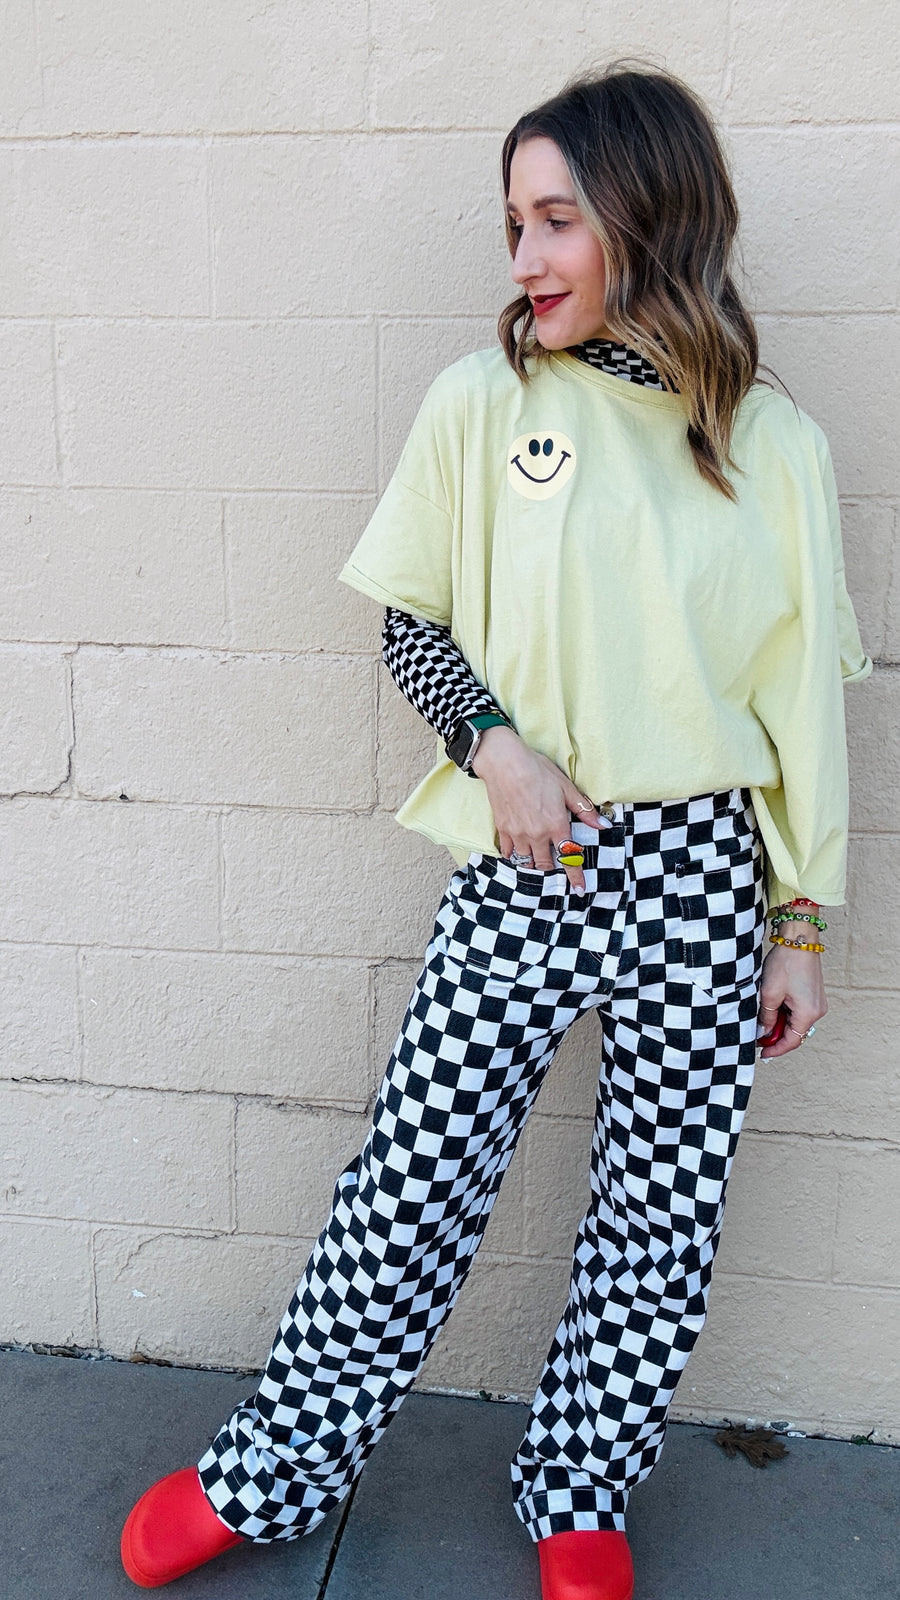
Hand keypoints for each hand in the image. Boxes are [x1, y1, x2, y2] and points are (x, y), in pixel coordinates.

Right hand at [469, 725, 603, 893]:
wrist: (505, 763)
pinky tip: (518, 852)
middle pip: (546, 864)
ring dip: (533, 864)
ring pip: (526, 861)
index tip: (580, 889)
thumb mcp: (566, 788)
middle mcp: (537, 834)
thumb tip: (604, 825)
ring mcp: (518, 834)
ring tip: (537, 859)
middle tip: (554, 864)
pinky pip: (509, 852)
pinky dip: (515, 856)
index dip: (575, 875)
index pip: (569, 856)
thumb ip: (584, 810)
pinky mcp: (503, 829)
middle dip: (552, 868)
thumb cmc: (538, 771)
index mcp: (556, 825)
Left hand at [756, 942, 827, 1058]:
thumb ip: (766, 1017)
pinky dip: (785, 1012)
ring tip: (762, 1015)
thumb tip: (762, 1033)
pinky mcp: (813, 994)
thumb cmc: (786, 963)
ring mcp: (817, 1002)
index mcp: (808, 1014)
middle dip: (776, 1035)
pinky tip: (772, 1006)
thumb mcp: (769, 994)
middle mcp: (817, 1011)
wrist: (799, 938)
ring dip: (779, 1022)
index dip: (776, 1049)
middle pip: (795, 1032)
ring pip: (795, 1021)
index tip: (762, 1054)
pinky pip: (798, 1011)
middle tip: (756, 1034)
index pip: (792, 1041)